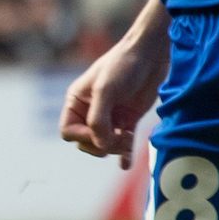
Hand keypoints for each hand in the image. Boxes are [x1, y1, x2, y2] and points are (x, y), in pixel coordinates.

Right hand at [59, 36, 169, 168]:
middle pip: (86, 142)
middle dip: (100, 144)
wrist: (150, 55)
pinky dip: (124, 155)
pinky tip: (126, 164)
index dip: (82, 137)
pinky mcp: (127, 121)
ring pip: (104, 145)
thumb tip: (100, 146)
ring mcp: (110, 117)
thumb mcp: (106, 91)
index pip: (68, 131)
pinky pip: (122, 144)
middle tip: (117, 137)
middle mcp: (90, 111)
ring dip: (115, 148)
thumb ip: (98, 120)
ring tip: (128, 138)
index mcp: (77, 101)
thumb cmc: (123, 66)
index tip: (100, 131)